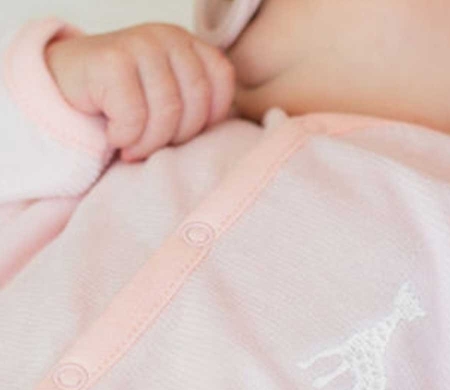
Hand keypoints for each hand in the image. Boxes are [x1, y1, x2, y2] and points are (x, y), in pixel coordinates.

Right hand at [45, 24, 234, 161]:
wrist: (67, 85)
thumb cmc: (128, 101)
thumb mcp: (173, 96)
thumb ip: (202, 104)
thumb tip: (234, 128)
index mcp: (189, 44)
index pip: (222, 82)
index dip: (208, 117)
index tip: (183, 130)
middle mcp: (167, 37)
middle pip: (196, 103)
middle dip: (178, 136)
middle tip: (154, 144)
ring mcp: (138, 43)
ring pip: (167, 112)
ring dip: (149, 142)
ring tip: (134, 146)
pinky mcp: (110, 59)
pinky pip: (134, 116)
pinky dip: (125, 137)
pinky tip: (114, 134)